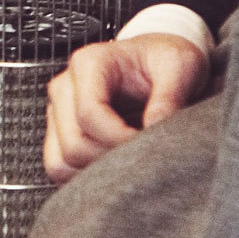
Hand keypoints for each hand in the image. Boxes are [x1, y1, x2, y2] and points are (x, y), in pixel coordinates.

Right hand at [43, 32, 207, 181]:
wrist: (157, 62)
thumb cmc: (164, 60)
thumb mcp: (179, 64)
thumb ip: (170, 95)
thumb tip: (155, 127)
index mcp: (89, 63)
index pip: (90, 114)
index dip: (120, 139)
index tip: (151, 145)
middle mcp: (65, 86)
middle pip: (74, 144)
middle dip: (112, 159)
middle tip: (146, 158)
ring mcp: (59, 112)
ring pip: (61, 163)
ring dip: (97, 172)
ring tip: (131, 161)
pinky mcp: (59, 134)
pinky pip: (59, 169)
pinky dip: (85, 177)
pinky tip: (115, 166)